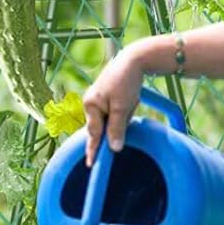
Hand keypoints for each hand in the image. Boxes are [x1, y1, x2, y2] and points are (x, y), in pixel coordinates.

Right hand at [83, 46, 147, 167]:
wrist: (133, 59)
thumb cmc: (126, 82)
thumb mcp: (122, 107)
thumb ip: (117, 128)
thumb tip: (114, 148)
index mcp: (90, 106)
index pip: (94, 134)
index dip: (94, 150)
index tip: (90, 165)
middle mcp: (90, 103)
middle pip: (103, 126)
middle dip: (116, 123)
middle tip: (126, 110)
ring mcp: (97, 99)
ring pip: (110, 119)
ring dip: (122, 115)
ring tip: (131, 98)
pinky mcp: (105, 96)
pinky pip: (113, 111)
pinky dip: (123, 109)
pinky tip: (129, 97)